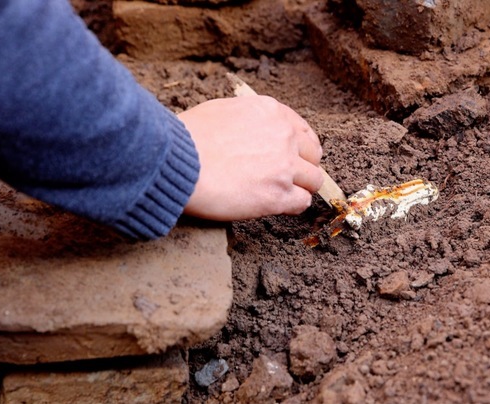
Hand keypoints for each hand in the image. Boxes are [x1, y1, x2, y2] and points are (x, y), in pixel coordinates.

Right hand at [178, 95, 323, 220]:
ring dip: (300, 188)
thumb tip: (250, 132)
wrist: (175, 163)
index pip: (303, 131)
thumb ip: (248, 119)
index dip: (300, 148)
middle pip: (313, 156)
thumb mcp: (222, 111)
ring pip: (313, 181)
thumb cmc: (187, 138)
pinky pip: (302, 203)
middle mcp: (284, 136)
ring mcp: (285, 166)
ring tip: (279, 194)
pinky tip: (275, 206)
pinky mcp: (279, 195)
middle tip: (286, 178)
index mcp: (271, 112)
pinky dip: (292, 206)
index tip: (294, 158)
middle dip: (303, 167)